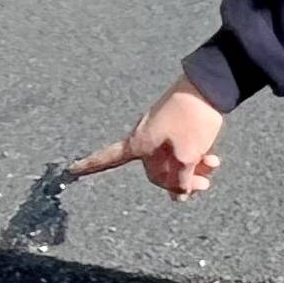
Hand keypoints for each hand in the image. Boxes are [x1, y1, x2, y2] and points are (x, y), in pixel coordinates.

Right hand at [68, 79, 227, 199]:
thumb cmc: (192, 119)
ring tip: (211, 166)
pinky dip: (195, 157)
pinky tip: (212, 157)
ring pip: (171, 162)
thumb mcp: (188, 156)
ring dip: (192, 169)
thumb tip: (180, 197)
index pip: (108, 159)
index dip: (90, 165)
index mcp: (139, 144)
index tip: (71, 170)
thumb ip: (182, 182)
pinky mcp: (175, 127)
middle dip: (179, 180)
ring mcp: (160, 132)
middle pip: (155, 172)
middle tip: (203, 183)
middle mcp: (145, 138)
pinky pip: (180, 150)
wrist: (208, 85)